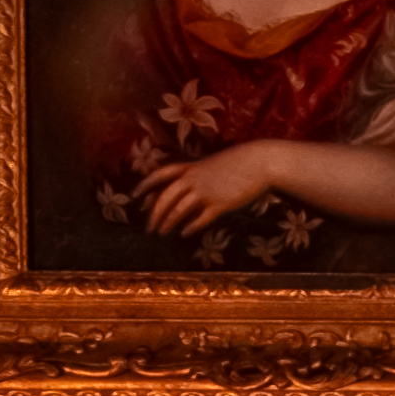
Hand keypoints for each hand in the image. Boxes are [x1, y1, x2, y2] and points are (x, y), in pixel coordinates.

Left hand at [138, 142, 292, 228]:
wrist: (259, 163)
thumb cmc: (239, 163)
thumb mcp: (212, 164)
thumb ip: (199, 175)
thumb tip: (190, 188)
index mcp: (190, 168)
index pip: (159, 175)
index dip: (145, 186)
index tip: (135, 197)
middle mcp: (193, 179)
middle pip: (165, 197)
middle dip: (155, 214)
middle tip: (149, 227)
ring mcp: (206, 192)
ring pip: (179, 209)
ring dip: (168, 222)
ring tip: (162, 232)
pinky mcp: (221, 203)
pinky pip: (201, 218)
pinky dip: (191, 226)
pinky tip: (184, 233)